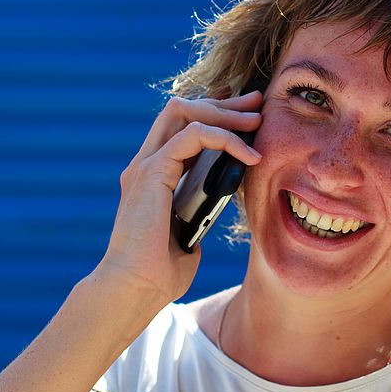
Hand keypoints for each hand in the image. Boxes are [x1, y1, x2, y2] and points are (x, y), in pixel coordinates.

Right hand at [87, 91, 263, 306]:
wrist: (134, 289)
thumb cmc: (158, 274)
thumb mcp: (188, 234)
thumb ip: (197, 215)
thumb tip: (215, 208)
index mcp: (152, 176)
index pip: (179, 126)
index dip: (212, 112)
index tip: (244, 112)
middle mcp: (145, 164)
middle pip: (181, 109)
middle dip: (222, 103)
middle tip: (256, 104)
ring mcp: (145, 166)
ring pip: (184, 112)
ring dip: (224, 113)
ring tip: (256, 122)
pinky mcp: (152, 173)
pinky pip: (192, 137)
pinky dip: (224, 139)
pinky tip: (248, 156)